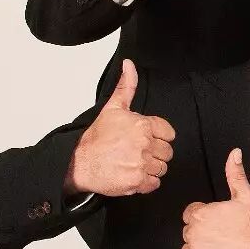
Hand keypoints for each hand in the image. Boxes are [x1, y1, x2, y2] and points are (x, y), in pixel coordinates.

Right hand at [67, 61, 174, 196]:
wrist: (80, 162)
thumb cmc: (96, 137)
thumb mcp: (112, 108)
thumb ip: (126, 86)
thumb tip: (129, 64)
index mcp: (142, 125)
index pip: (169, 133)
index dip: (158, 137)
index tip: (146, 139)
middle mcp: (145, 144)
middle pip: (167, 152)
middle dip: (155, 153)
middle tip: (137, 152)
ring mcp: (142, 163)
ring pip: (162, 168)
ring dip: (151, 167)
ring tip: (134, 163)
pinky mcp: (139, 181)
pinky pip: (155, 183)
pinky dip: (146, 182)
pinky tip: (133, 174)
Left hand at [182, 149, 249, 248]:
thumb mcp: (245, 197)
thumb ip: (235, 174)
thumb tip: (234, 155)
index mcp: (201, 214)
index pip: (191, 216)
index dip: (206, 221)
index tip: (218, 226)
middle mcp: (194, 233)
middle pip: (190, 234)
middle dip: (204, 236)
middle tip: (224, 239)